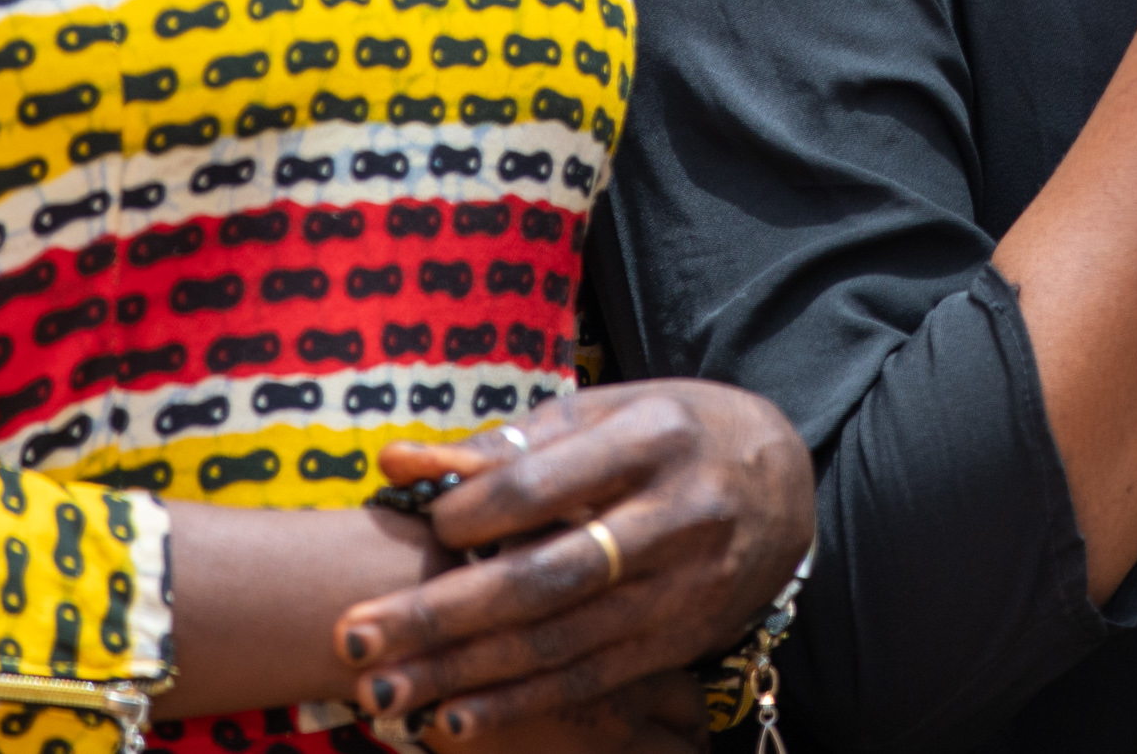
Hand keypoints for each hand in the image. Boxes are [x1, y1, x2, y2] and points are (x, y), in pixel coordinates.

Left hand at [336, 382, 815, 741]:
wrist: (782, 481)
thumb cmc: (668, 435)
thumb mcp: (601, 415)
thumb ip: (504, 446)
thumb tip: (395, 462)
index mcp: (654, 437)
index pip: (548, 482)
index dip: (477, 510)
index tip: (422, 528)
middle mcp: (678, 515)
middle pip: (547, 576)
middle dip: (443, 613)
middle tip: (354, 636)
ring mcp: (686, 586)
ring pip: (561, 641)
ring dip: (463, 673)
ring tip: (381, 691)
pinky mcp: (684, 638)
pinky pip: (589, 680)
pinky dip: (517, 705)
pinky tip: (450, 722)